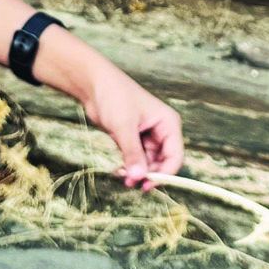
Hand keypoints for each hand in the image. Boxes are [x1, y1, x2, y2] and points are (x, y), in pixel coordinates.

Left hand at [79, 64, 184, 189]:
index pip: (175, 156)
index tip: (146, 184)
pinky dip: (129, 166)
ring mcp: (147, 135)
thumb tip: (139, 177)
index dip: (165, 174)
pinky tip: (118, 171)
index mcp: (168, 123)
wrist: (93, 83)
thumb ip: (132, 153)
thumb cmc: (114, 96)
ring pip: (148, 163)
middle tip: (130, 182)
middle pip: (162, 162)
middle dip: (148, 174)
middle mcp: (161, 130)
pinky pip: (136, 159)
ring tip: (121, 176)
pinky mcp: (133, 139)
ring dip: (137, 172)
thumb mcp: (124, 126)